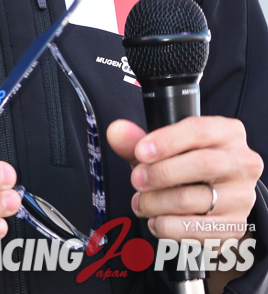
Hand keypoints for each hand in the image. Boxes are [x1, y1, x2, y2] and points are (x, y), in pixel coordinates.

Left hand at [108, 117, 262, 291]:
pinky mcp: (235, 226)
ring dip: (159, 203)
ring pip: (197, 199)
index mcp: (227, 132)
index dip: (166, 141)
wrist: (215, 195)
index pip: (198, 130)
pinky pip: (198, 230)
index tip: (140, 152)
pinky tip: (155, 221)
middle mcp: (242, 162)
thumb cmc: (188, 162)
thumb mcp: (165, 146)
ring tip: (140, 202)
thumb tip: (116, 132)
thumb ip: (138, 139)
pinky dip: (169, 227)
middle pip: (203, 164)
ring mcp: (242, 196)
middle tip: (136, 180)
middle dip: (161, 173)